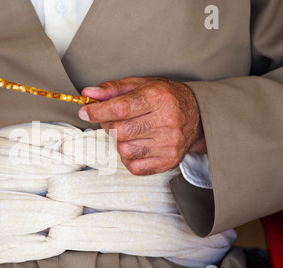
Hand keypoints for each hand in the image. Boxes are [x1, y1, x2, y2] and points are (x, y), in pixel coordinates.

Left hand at [79, 77, 205, 175]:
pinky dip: (128, 157)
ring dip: (118, 142)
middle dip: (108, 125)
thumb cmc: (165, 98)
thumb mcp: (141, 85)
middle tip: (113, 120)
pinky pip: (134, 166)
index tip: (85, 112)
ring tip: (128, 132)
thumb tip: (88, 94)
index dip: (97, 112)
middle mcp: (166, 121)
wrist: (197, 117)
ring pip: (124, 150)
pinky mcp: (168, 161)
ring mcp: (168, 144)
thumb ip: (112, 89)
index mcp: (158, 98)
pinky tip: (136, 145)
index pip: (120, 109)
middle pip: (119, 131)